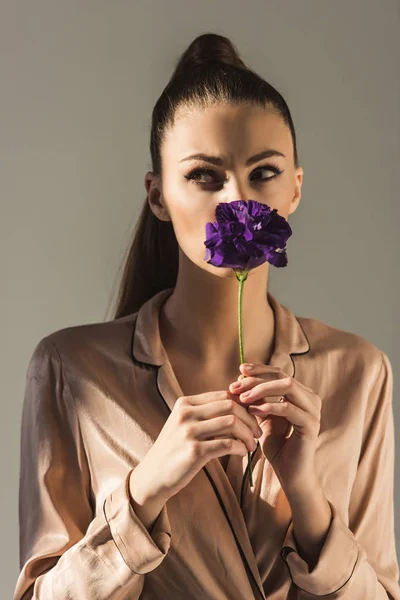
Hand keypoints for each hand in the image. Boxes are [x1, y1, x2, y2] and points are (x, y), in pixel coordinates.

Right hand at [138, 389, 262, 501]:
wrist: (153, 476)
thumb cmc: (175, 449)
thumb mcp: (185, 424)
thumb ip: (206, 413)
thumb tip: (240, 405)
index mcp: (185, 403)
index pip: (223, 395)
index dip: (244, 405)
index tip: (253, 418)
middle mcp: (186, 413)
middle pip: (230, 406)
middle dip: (250, 419)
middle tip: (257, 432)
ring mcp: (189, 432)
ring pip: (231, 422)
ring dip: (248, 434)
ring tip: (252, 444)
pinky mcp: (194, 452)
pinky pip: (227, 444)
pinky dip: (240, 447)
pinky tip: (242, 452)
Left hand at [229, 363, 321, 494]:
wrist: (289, 472)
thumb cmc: (276, 444)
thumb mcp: (263, 416)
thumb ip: (257, 398)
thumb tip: (240, 378)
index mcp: (301, 394)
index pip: (279, 373)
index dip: (259, 369)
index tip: (240, 370)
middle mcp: (311, 398)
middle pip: (282, 377)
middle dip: (256, 379)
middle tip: (235, 386)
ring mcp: (313, 411)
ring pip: (287, 387)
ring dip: (261, 390)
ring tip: (242, 398)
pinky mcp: (310, 425)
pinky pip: (288, 408)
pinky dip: (269, 406)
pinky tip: (252, 410)